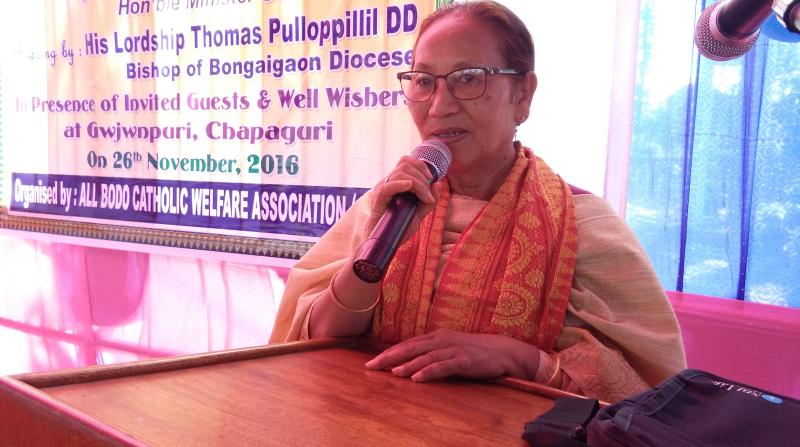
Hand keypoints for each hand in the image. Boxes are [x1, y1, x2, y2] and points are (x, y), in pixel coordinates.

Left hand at [364, 329, 539, 381]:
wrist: (503, 350)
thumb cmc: (475, 350)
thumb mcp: (449, 348)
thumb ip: (431, 352)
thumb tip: (410, 362)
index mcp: (436, 337)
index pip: (407, 345)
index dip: (389, 353)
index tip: (371, 362)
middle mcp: (442, 340)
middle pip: (411, 348)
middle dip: (390, 357)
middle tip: (371, 366)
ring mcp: (454, 350)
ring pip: (425, 357)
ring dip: (408, 365)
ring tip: (392, 373)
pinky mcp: (465, 361)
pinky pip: (444, 366)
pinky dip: (429, 372)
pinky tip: (418, 378)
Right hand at [366, 155, 442, 239]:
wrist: (384, 244)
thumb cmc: (398, 229)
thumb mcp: (418, 214)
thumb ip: (428, 200)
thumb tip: (438, 183)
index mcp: (395, 183)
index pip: (406, 162)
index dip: (421, 166)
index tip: (431, 180)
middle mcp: (387, 183)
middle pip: (405, 164)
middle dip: (423, 177)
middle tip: (428, 195)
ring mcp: (382, 191)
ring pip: (400, 173)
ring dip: (419, 184)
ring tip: (425, 199)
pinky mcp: (378, 201)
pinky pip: (388, 186)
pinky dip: (401, 184)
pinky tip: (409, 187)